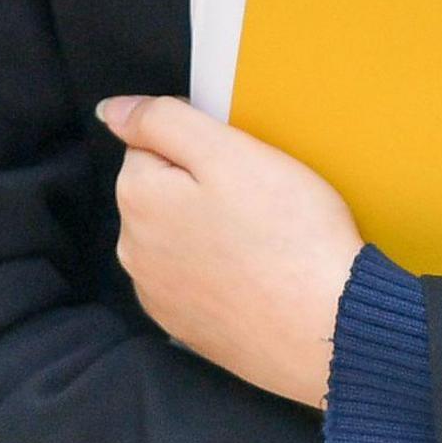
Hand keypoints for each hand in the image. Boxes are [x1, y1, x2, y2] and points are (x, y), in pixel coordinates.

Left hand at [102, 95, 362, 405]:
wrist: (329, 331)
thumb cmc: (289, 236)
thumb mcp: (230, 153)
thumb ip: (163, 121)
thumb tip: (112, 110)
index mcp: (138, 197)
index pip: (156, 143)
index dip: (205, 144)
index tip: (246, 164)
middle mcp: (133, 249)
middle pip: (165, 192)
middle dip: (203, 189)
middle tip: (263, 203)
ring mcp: (158, 294)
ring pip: (180, 239)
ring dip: (210, 233)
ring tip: (265, 244)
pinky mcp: (187, 328)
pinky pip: (196, 282)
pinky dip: (220, 275)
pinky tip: (258, 278)